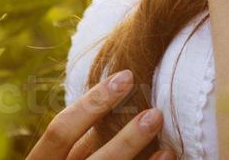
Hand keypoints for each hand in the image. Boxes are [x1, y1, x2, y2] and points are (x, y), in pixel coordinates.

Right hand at [25, 69, 172, 159]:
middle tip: (156, 114)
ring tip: (168, 144)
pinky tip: (166, 157)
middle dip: (126, 139)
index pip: (60, 131)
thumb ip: (79, 138)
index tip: (126, 77)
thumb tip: (117, 96)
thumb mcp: (59, 158)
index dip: (92, 103)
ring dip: (141, 159)